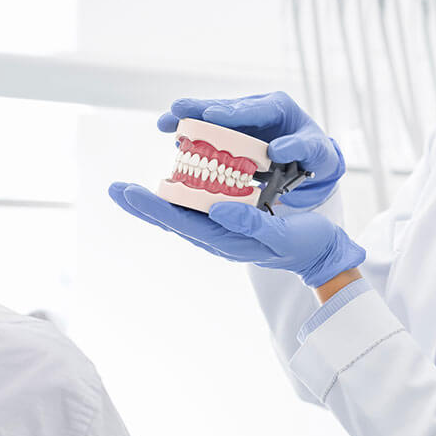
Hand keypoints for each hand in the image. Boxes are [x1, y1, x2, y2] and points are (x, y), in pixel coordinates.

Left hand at [107, 182, 364, 287]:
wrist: (321, 253)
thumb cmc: (305, 244)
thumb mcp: (282, 234)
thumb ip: (252, 225)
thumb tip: (218, 209)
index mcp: (226, 241)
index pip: (182, 223)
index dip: (153, 207)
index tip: (128, 192)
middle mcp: (218, 236)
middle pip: (173, 218)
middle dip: (143, 204)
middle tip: (115, 188)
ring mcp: (223, 230)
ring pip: (182, 213)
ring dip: (156, 200)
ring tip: (130, 188)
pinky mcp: (230, 222)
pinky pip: (198, 208)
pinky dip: (181, 194)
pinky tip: (172, 181)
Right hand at [158, 91, 343, 208]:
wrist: (312, 163)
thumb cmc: (316, 154)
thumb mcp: (316, 150)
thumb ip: (300, 147)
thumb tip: (277, 150)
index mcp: (277, 107)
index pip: (253, 108)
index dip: (231, 112)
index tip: (212, 115)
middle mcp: (255, 110)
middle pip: (224, 108)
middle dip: (199, 109)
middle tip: (176, 109)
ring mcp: (241, 123)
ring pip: (211, 119)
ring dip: (188, 120)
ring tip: (164, 122)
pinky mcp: (233, 136)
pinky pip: (211, 135)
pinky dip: (194, 137)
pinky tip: (175, 143)